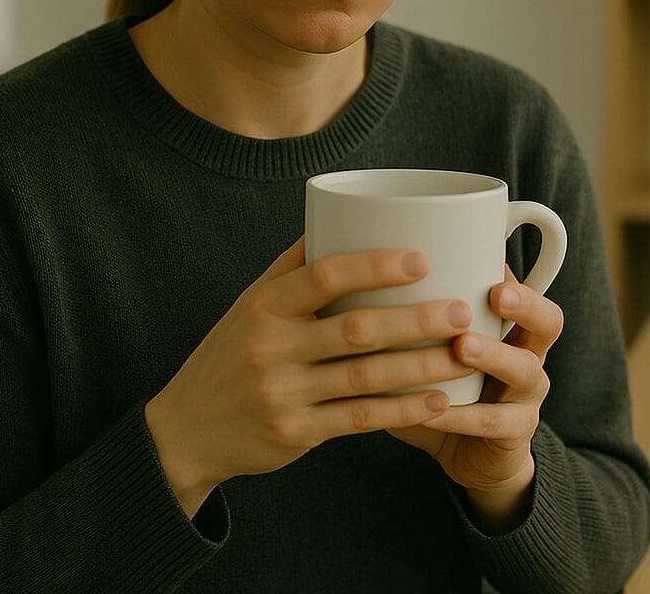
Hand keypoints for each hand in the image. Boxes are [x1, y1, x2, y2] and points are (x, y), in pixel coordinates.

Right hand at [146, 236, 464, 507]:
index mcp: (264, 305)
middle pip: (356, 328)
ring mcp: (283, 393)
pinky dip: (403, 410)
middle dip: (415, 319)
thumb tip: (338, 216)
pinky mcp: (295, 433)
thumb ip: (292, 267)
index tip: (422, 258)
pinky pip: (360, 420)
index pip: (324, 276)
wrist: (186, 429)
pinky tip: (439, 401)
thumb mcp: (249, 305)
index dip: (375, 266)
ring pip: (366, 377)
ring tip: (463, 353)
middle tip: (462, 310)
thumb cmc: (230, 354)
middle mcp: (271, 346)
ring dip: (421, 366)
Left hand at [385, 264, 563, 494]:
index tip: (485, 256)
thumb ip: (407, 318)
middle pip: (549, 322)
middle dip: (527, 304)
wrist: (468, 457)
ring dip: (494, 355)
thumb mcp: (429, 347)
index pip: (524, 287)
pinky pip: (495, 422)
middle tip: (496, 294)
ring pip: (526, 371)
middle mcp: (527, 354)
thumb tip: (349, 278)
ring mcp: (527, 396)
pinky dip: (462, 415)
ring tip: (462, 346)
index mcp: (508, 326)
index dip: (511, 272)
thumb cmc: (441, 386)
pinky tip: (433, 409)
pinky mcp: (516, 434)